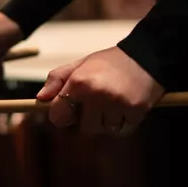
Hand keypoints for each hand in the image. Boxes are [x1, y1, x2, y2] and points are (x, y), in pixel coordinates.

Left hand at [36, 46, 164, 135]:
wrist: (146, 56)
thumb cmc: (109, 62)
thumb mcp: (80, 64)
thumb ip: (57, 79)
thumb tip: (41, 98)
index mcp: (78, 82)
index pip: (58, 116)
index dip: (62, 116)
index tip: (69, 112)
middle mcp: (96, 94)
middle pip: (84, 128)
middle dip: (89, 119)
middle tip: (98, 102)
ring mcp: (117, 104)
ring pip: (104, 130)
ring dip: (108, 121)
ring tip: (114, 101)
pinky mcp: (136, 110)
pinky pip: (123, 130)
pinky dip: (124, 123)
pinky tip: (126, 106)